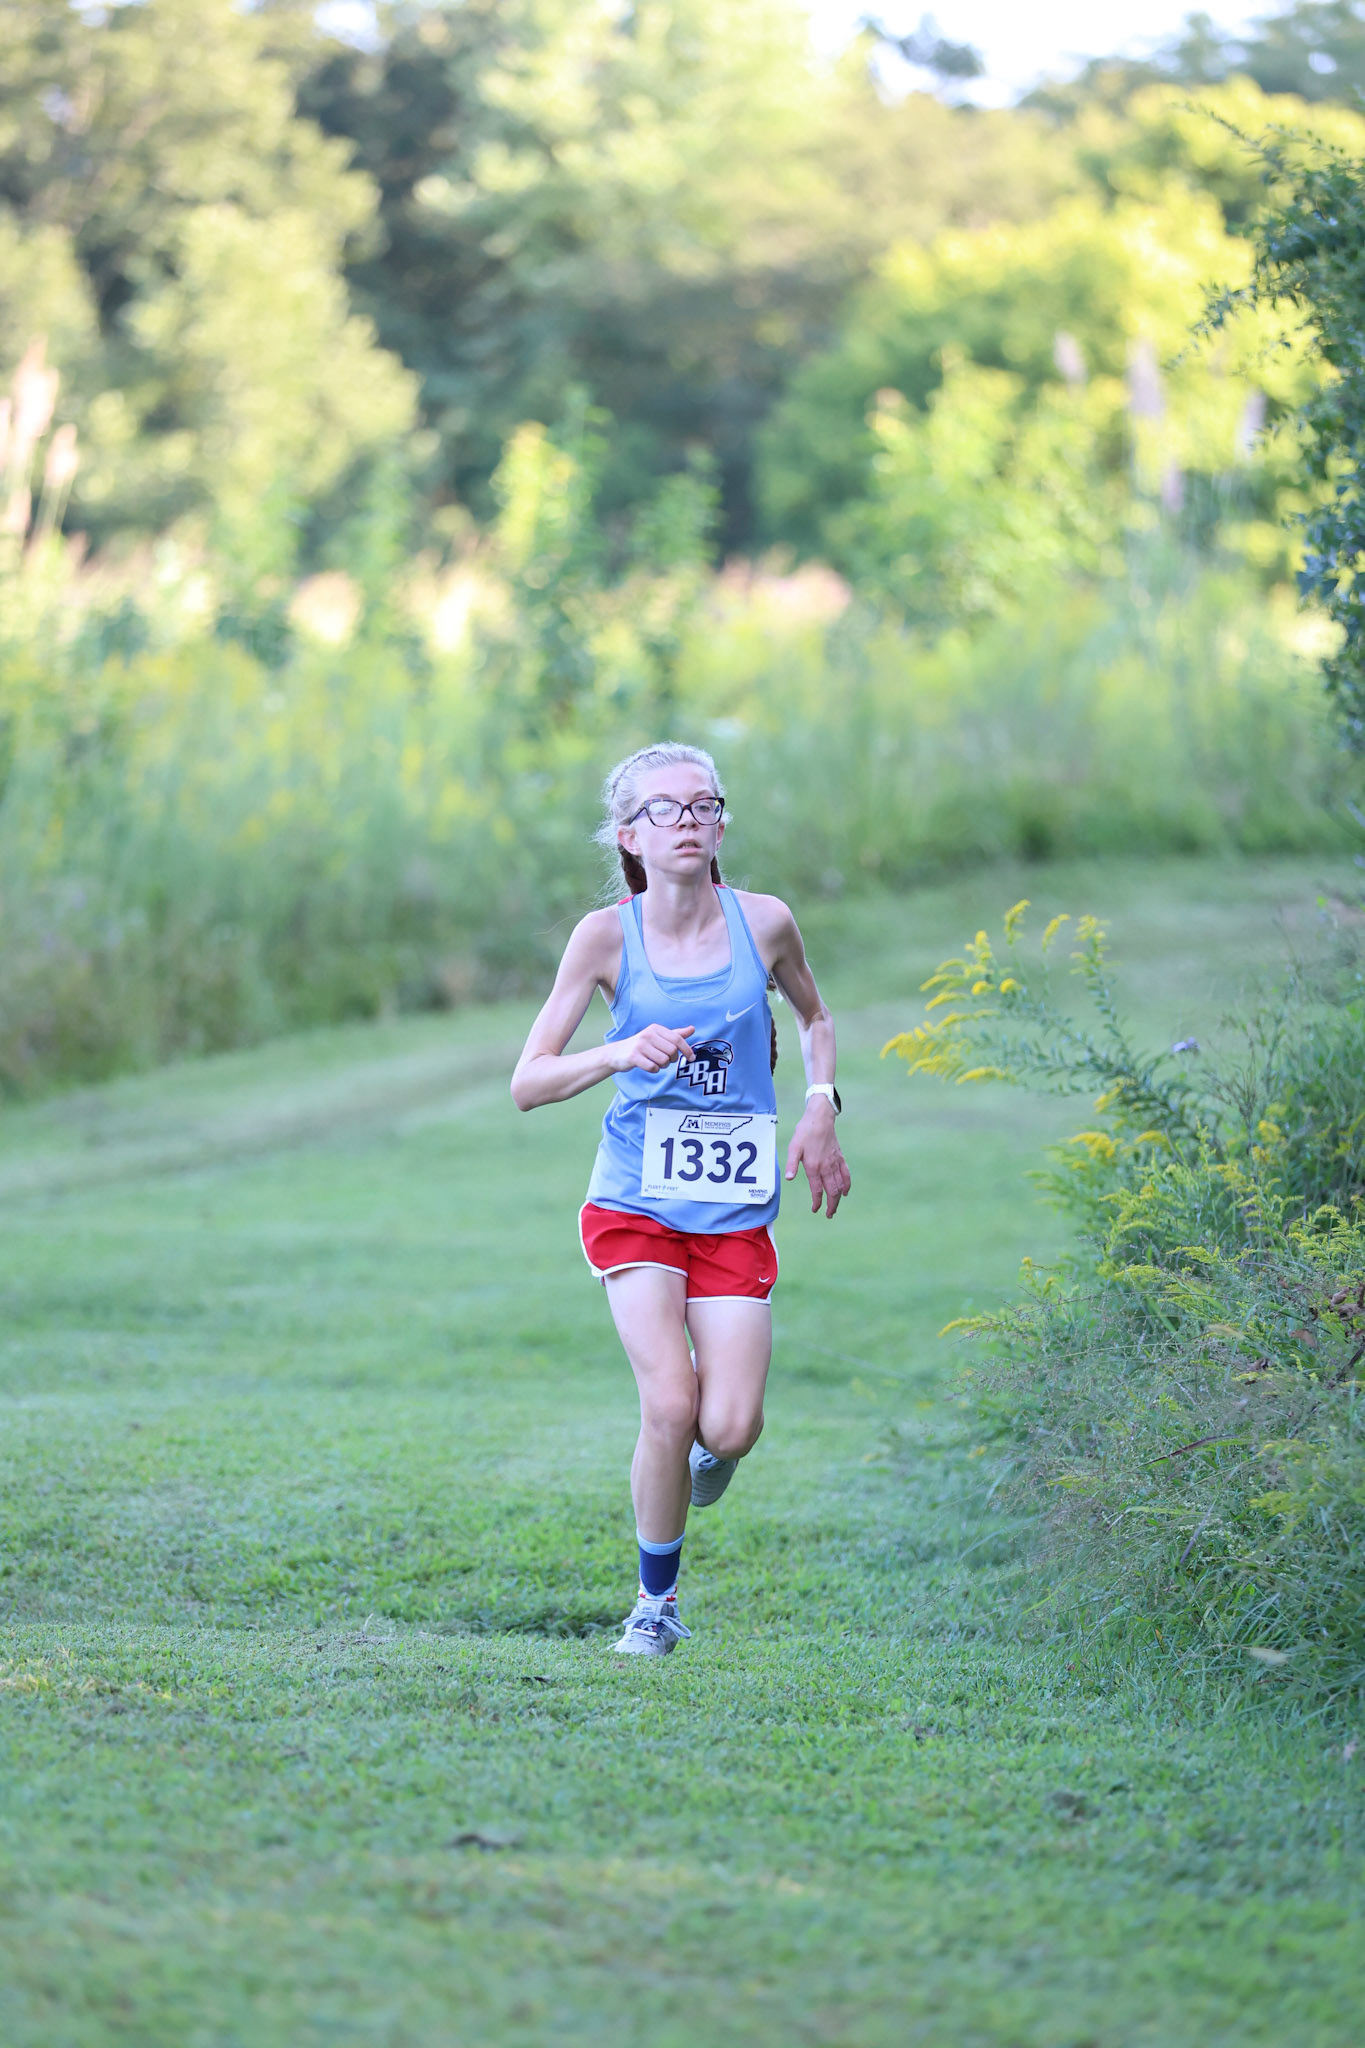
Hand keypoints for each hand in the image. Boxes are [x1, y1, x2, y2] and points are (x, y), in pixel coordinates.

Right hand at [615, 1022, 693, 1074]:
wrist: (617, 1053)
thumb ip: (675, 1034)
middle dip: (672, 1059)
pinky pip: (653, 1067)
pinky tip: (648, 1066)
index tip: (692, 1058)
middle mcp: (648, 1035)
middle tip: (666, 1060)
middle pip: (672, 1051)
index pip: (677, 1039)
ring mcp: (640, 1045)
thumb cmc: (642, 1046)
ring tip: (655, 1062)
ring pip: (663, 1061)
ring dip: (662, 1066)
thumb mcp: (658, 1037)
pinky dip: (654, 1070)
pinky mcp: (634, 1057)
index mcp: (655, 1028)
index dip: (687, 1049)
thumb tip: (692, 1029)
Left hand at [785, 1102, 850, 1217]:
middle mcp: (826, 1167)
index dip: (817, 1202)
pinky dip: (847, 1185)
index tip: (815, 1209)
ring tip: (835, 1208)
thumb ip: (791, 1164)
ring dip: (839, 1199)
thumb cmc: (804, 1132)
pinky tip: (845, 1192)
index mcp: (814, 1167)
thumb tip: (788, 1178)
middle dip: (831, 1205)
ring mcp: (835, 1163)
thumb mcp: (794, 1147)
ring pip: (840, 1185)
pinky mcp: (840, 1158)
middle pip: (832, 1192)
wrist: (820, 1119)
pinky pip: (846, 1174)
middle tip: (829, 1215)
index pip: (817, 1190)